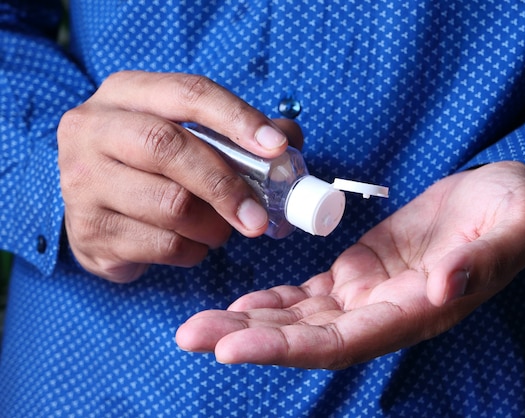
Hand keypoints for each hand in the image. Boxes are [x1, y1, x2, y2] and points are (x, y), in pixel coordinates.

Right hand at [58, 71, 295, 282]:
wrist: (93, 209)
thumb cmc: (151, 166)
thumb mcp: (185, 133)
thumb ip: (239, 133)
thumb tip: (289, 141)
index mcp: (125, 93)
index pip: (188, 93)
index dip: (238, 119)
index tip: (276, 147)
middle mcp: (92, 129)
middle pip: (169, 149)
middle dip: (226, 185)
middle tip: (258, 216)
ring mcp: (82, 182)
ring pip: (170, 205)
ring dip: (213, 226)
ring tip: (219, 229)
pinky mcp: (88, 231)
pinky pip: (162, 246)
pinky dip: (193, 251)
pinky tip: (191, 244)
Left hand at [175, 161, 524, 368]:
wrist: (503, 199)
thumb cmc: (514, 212)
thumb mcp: (515, 225)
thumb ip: (481, 261)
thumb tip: (442, 290)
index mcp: (416, 310)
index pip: (343, 340)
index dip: (288, 348)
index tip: (232, 347)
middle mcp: (385, 313)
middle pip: (308, 337)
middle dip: (249, 340)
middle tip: (190, 335)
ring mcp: (369, 294)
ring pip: (301, 319)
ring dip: (250, 323)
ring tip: (198, 325)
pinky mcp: (360, 272)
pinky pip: (310, 295)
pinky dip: (275, 302)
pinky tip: (241, 304)